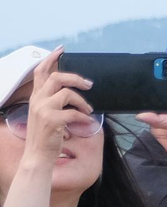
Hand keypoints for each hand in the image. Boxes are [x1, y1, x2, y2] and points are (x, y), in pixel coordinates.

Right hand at [11, 53, 95, 179]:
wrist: (38, 156)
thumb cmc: (46, 136)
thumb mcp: (47, 115)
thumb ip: (56, 102)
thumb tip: (75, 92)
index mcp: (36, 97)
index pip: (40, 72)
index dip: (51, 58)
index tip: (61, 49)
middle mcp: (37, 100)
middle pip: (57, 77)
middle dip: (76, 78)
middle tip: (89, 84)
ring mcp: (43, 110)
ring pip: (68, 93)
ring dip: (83, 102)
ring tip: (88, 111)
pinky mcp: (51, 120)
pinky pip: (74, 113)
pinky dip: (84, 117)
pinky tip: (87, 122)